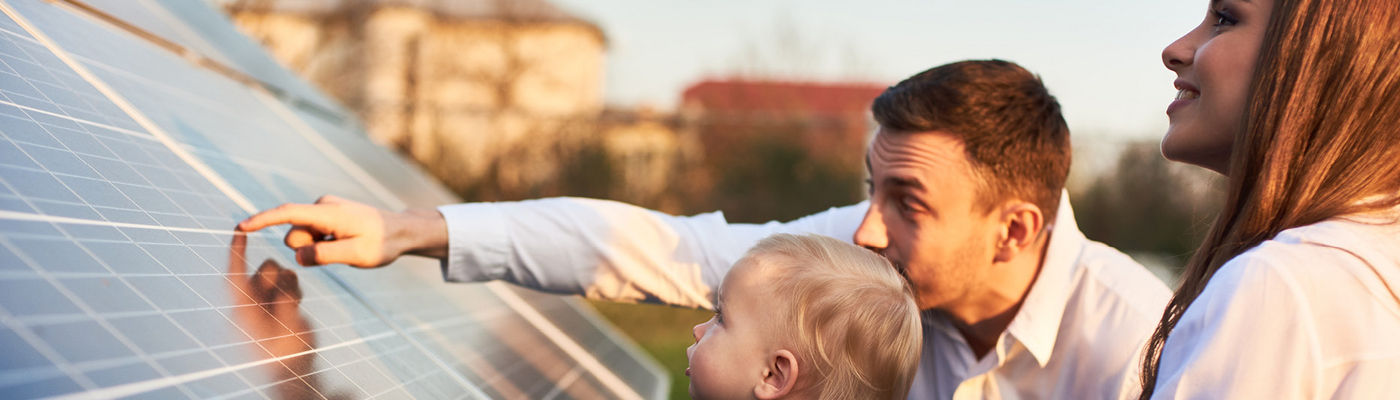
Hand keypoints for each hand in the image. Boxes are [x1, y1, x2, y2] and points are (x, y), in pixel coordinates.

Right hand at [237, 195, 447, 267]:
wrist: (400, 231)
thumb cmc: (382, 243)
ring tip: (346, 247)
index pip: (288, 214)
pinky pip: (311, 236)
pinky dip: (321, 245)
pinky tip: (344, 244)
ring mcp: (324, 210)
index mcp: (329, 213)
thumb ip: (326, 255)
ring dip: (316, 248)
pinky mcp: (325, 216)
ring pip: (302, 238)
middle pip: (294, 235)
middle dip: (306, 249)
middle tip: (340, 252)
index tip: (241, 226)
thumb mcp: (357, 255)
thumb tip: (298, 255)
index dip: (263, 220)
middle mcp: (322, 206)